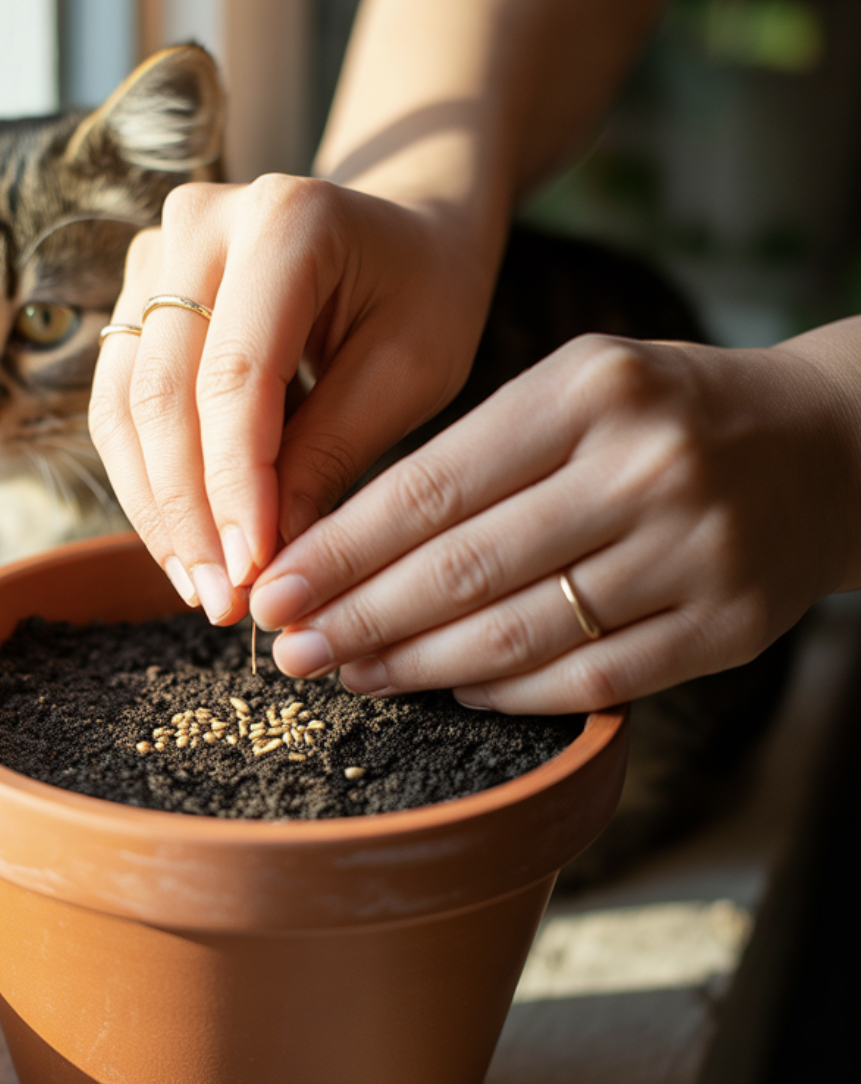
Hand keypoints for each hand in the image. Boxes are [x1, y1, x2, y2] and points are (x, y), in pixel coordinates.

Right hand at [87, 175, 499, 622]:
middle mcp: (201, 222)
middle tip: (224, 601)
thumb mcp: (410, 372)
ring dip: (157, 508)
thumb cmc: (423, 297)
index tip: (255, 571)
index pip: (236, 376)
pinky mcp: (137, 296)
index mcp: (287, 221)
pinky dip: (149, 482)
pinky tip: (187, 547)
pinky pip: (121, 405)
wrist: (404, 231)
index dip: (234, 485)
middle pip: (162, 393)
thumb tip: (267, 559)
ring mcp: (156, 255)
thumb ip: (333, 451)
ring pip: (124, 405)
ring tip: (203, 589)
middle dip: (188, 512)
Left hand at [249, 330, 860, 711]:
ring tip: (351, 675)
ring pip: (518, 635)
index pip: (434, 486)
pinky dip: (507, 695)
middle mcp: (646, 469)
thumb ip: (472, 455)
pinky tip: (449, 691)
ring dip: (417, 667)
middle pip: (464, 570)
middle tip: (290, 652)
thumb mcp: (574, 388)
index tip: (277, 591)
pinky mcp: (726, 627)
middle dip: (360, 620)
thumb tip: (345, 548)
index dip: (342, 552)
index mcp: (591, 391)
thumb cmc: (664, 414)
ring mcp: (693, 554)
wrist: (823, 448)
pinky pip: (589, 681)